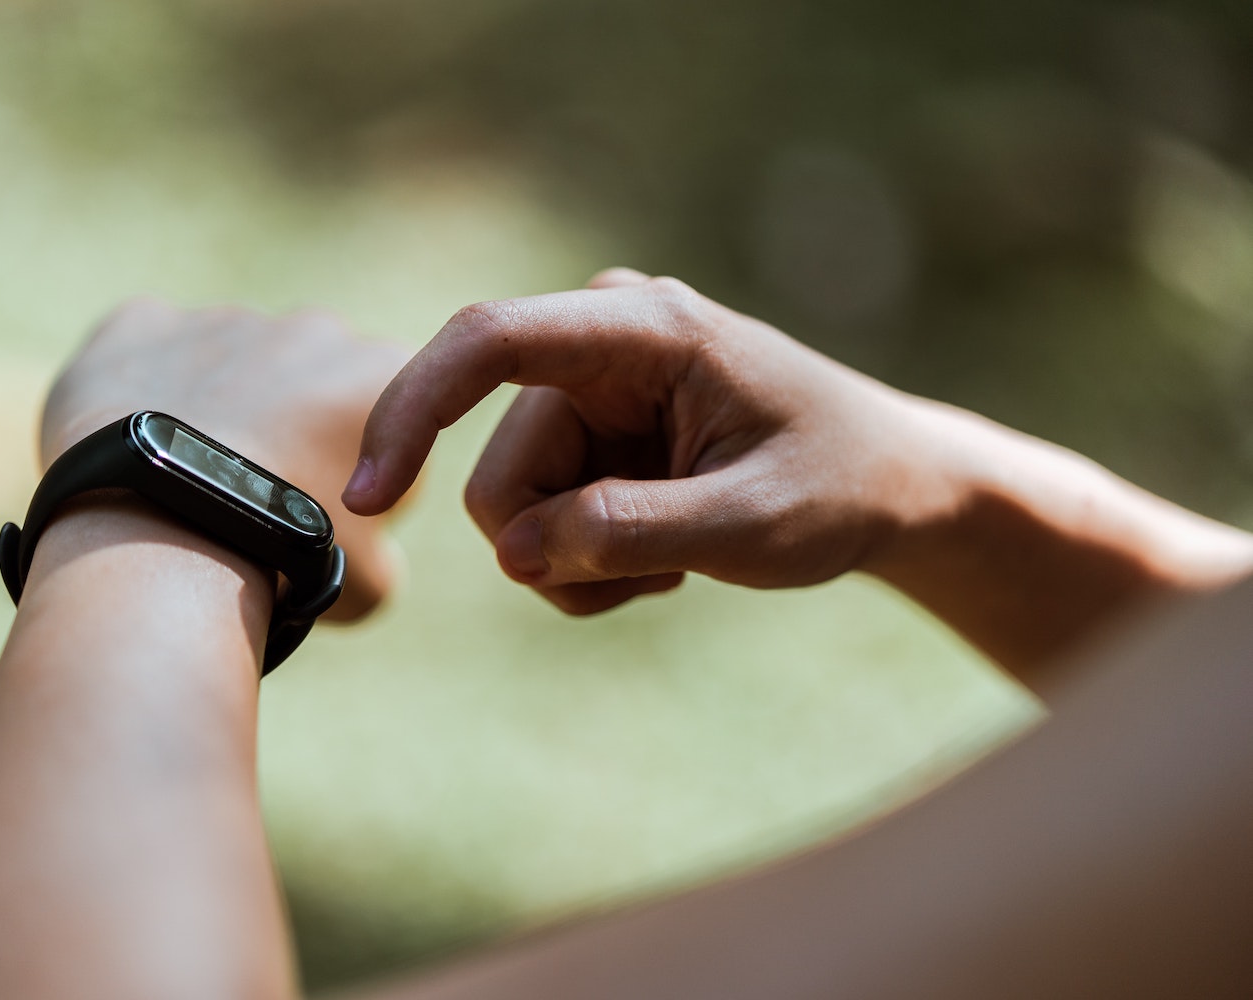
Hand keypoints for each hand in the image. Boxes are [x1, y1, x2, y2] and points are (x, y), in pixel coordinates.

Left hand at [42, 298, 408, 618]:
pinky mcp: (145, 322)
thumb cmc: (284, 562)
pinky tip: (142, 446)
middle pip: (310, 377)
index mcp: (384, 373)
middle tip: (260, 496)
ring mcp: (228, 318)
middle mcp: (314, 328)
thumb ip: (383, 547)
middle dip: (295, 422)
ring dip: (224, 404)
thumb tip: (363, 551)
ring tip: (193, 480)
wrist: (167, 539)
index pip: (393, 418)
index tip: (332, 512)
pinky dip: (145, 388)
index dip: (368, 469)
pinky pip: (150, 346)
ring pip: (230, 361)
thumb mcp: (372, 579)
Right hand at [343, 269, 918, 615]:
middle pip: (499, 474)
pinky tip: (664, 551)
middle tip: (659, 573)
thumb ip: (632, 533)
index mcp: (639, 328)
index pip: (486, 343)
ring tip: (676, 560)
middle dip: (559, 550)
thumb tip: (517, 553)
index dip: (411, 410)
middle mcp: (597, 342)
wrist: (889, 484)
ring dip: (583, 563)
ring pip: (514, 511)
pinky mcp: (588, 433)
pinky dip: (592, 560)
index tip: (366, 495)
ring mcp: (588, 389)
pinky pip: (540, 521)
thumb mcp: (754, 524)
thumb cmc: (839, 484)